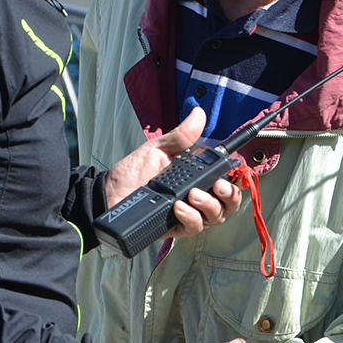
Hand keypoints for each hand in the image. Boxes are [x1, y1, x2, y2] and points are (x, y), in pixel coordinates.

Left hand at [103, 107, 241, 236]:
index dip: (234, 178)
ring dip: (209, 206)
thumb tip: (198, 114)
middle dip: (230, 195)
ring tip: (193, 195)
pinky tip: (179, 207)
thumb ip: (181, 136)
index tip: (231, 171)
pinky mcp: (175, 228)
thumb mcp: (158, 149)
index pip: (226, 180)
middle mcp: (196, 197)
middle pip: (228, 204)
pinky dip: (190, 217)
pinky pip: (193, 228)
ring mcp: (187, 214)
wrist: (108, 194)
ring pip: (215, 217)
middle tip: (218, 186)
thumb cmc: (132, 172)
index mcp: (196, 177)